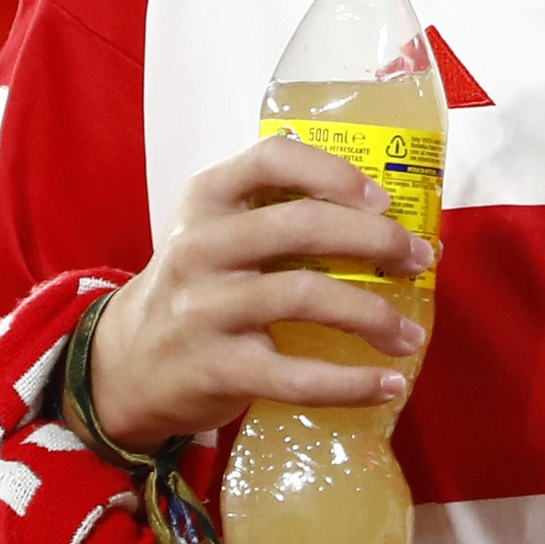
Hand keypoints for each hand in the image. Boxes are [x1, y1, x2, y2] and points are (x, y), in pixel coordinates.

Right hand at [88, 135, 437, 450]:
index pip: (271, 158)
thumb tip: (393, 226)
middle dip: (376, 240)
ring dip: (375, 315)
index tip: (382, 198)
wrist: (125, 365)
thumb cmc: (198, 290)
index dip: (334, 172)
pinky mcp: (216, 368)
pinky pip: (297, 376)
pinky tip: (387, 385)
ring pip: (306, 296)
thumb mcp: (216, 234)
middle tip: (419, 259)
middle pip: (302, 226)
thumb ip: (279, 216)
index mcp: (207, 200)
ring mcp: (205, 308)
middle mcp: (201, 246)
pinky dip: (351, 383)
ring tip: (410, 334)